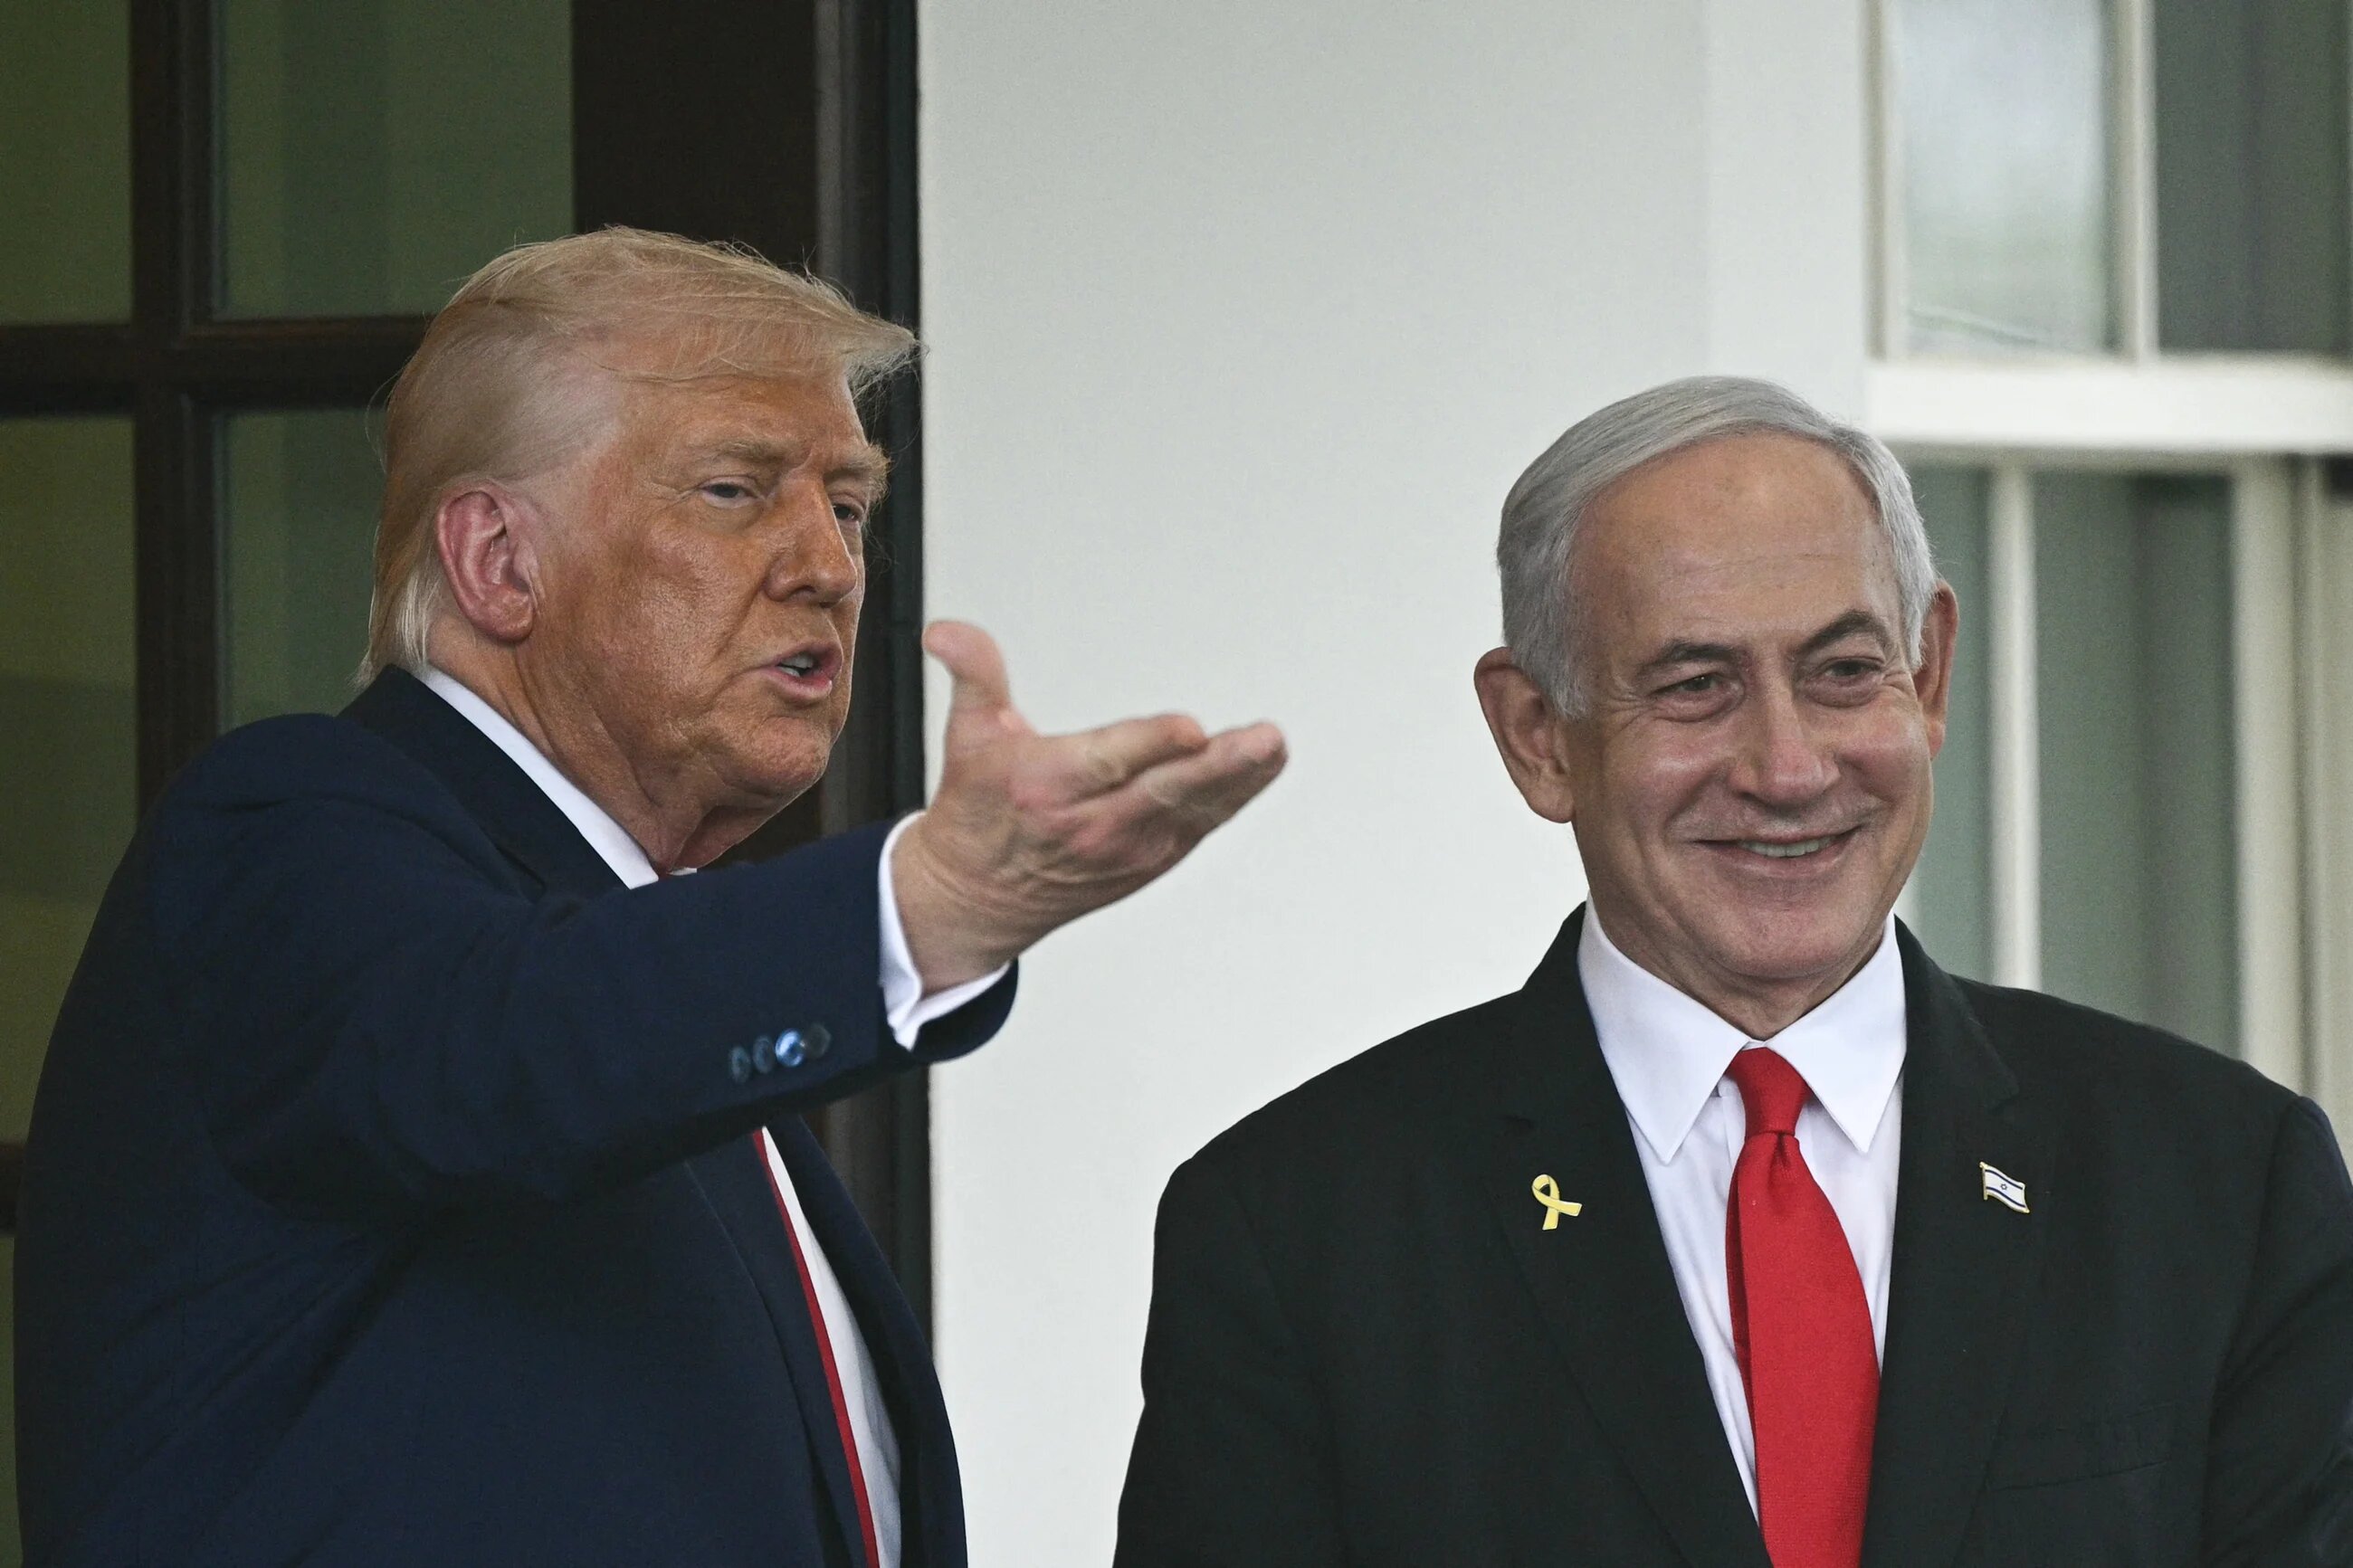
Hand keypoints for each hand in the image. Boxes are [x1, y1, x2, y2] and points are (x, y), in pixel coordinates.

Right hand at [892, 621, 1287, 990]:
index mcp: (1047, 787)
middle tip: (1263, 739)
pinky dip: (1235, 796)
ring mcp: (1129, 847)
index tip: (1192, 728)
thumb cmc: (979, 812)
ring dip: (1239, 779)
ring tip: (1273, 747)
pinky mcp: (1153, 858)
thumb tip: (945, 632)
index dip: (1153, 744)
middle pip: (1166, 791)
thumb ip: (973, 675)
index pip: (1109, 763)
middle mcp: (1094, 824)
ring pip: (1194, 810)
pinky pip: (1202, 824)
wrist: (978, 897)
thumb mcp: (966, 736)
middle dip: (1220, 766)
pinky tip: (1266, 766)